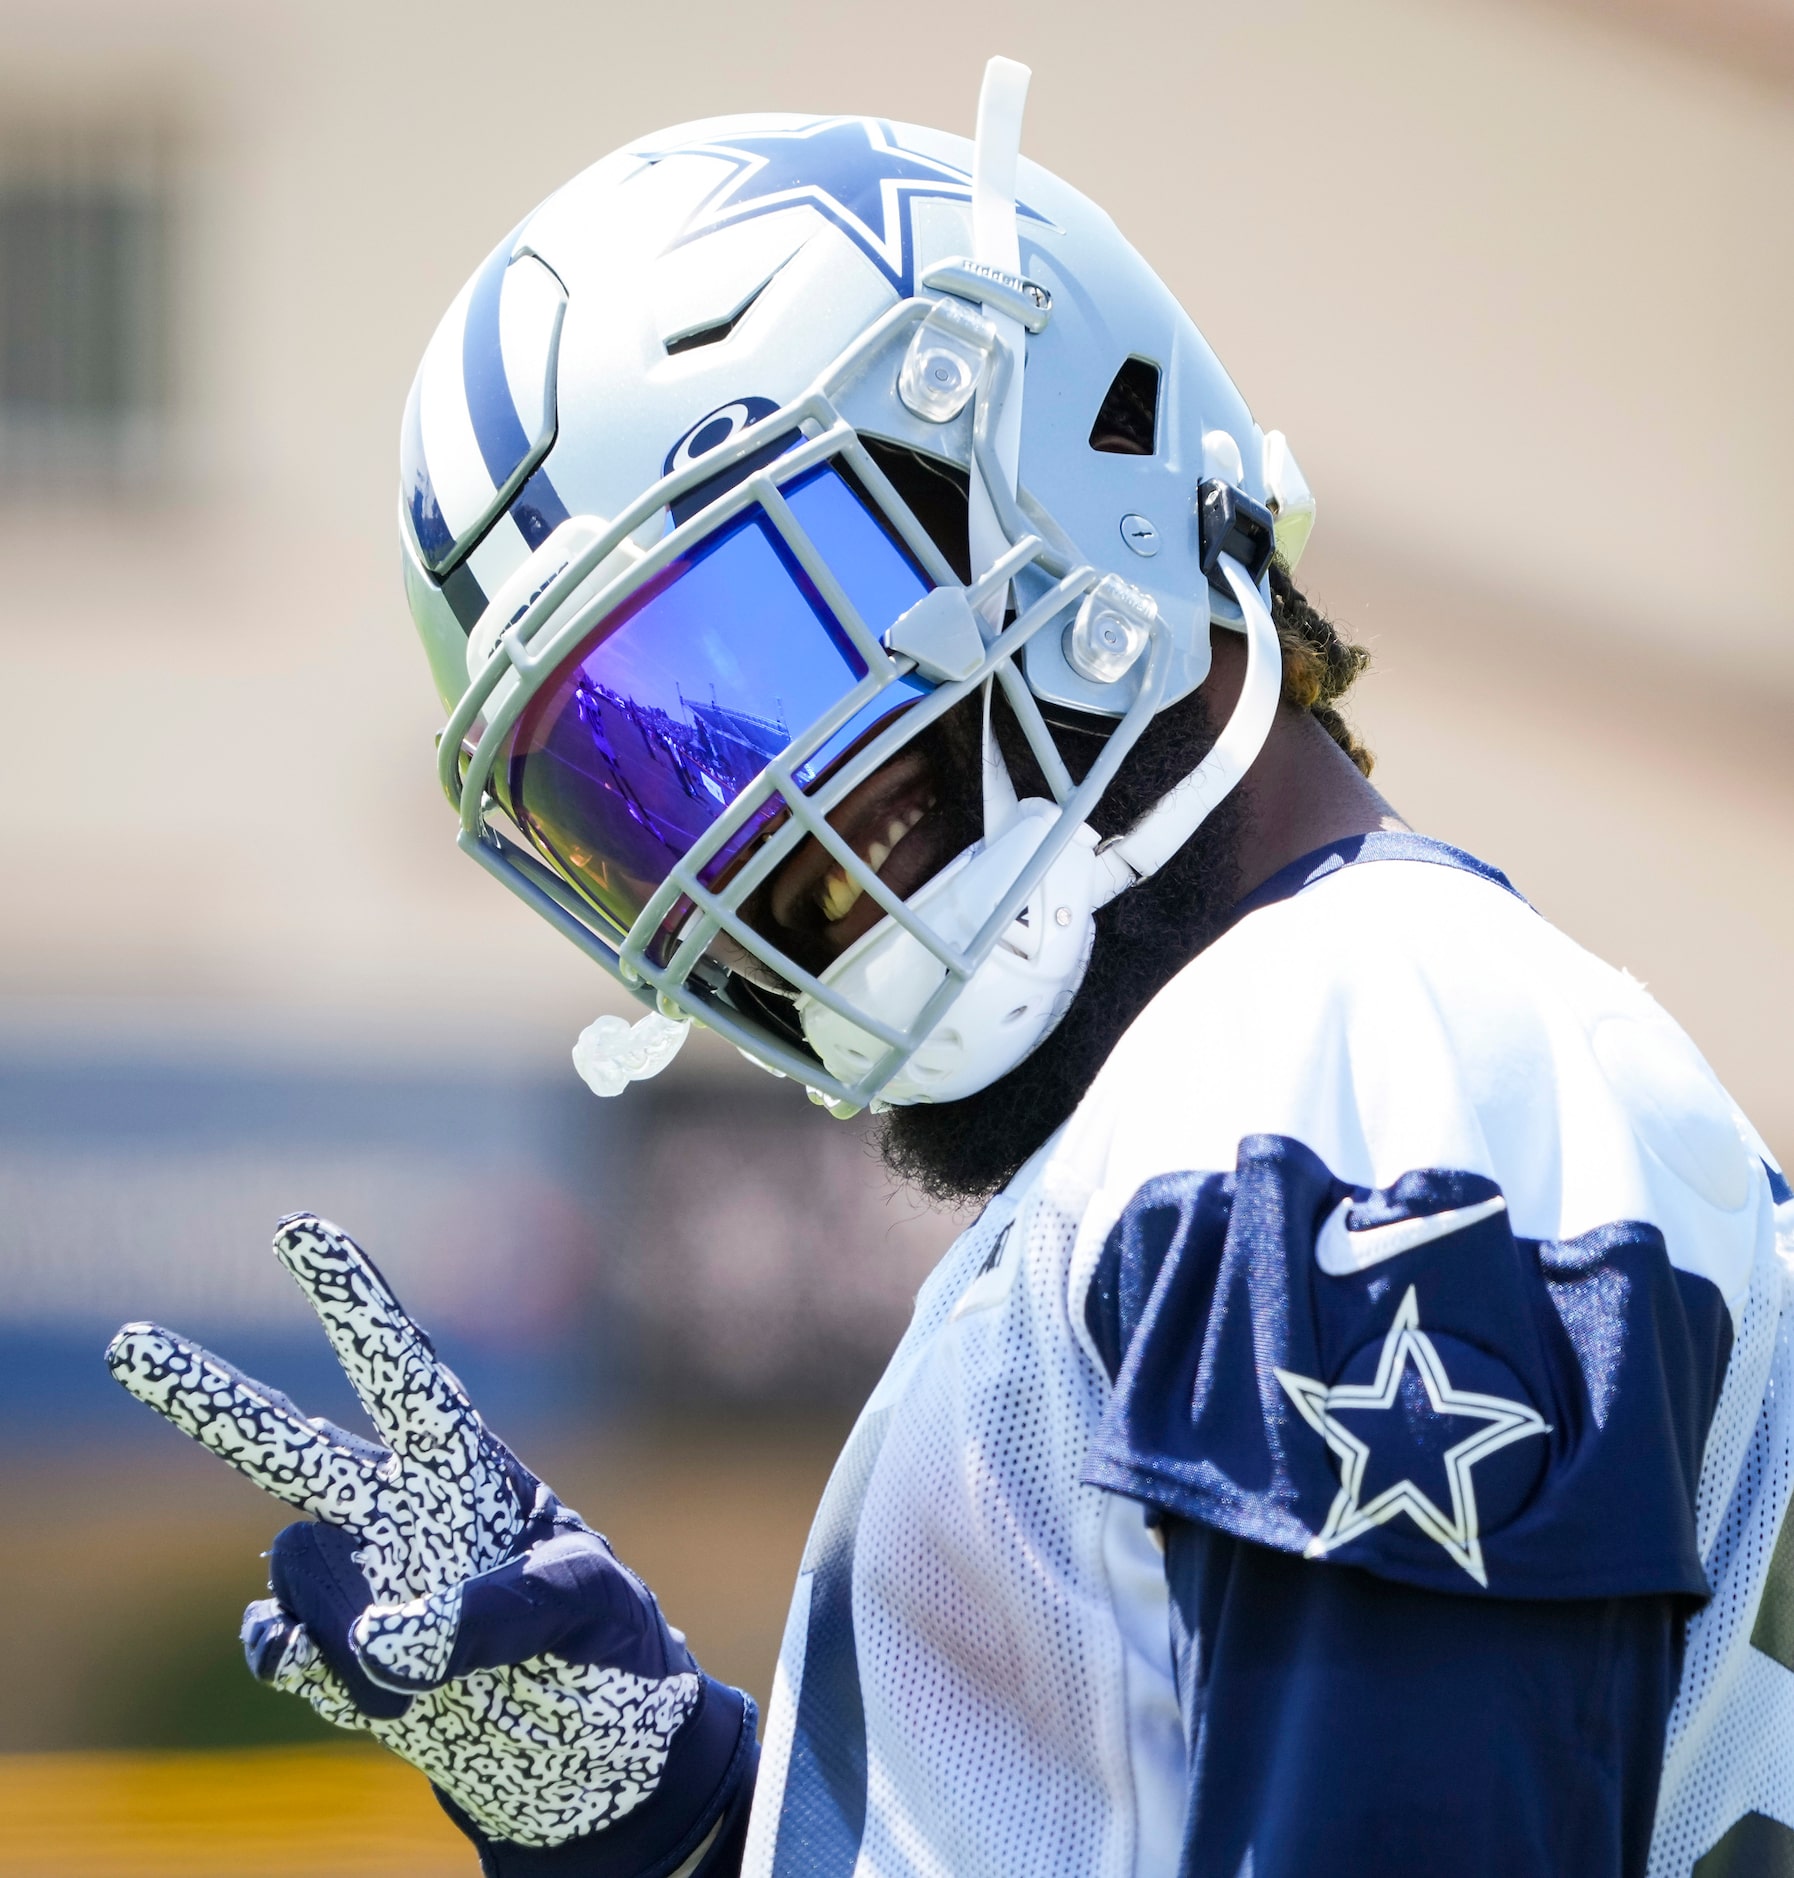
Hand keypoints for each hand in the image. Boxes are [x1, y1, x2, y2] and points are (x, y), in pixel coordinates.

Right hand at [106, 1214, 749, 1860]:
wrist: (590, 1764)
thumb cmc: (611, 1654)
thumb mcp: (592, 1612)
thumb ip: (502, 1610)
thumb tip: (390, 1638)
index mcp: (469, 1471)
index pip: (404, 1373)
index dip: (354, 1301)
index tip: (300, 1226)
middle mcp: (398, 1516)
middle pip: (287, 1448)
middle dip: (207, 1398)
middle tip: (128, 1343)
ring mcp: (359, 1586)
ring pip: (299, 1575)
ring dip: (358, 1631)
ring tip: (443, 1670)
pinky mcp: (334, 1662)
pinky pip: (282, 1650)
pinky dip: (304, 1666)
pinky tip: (359, 1678)